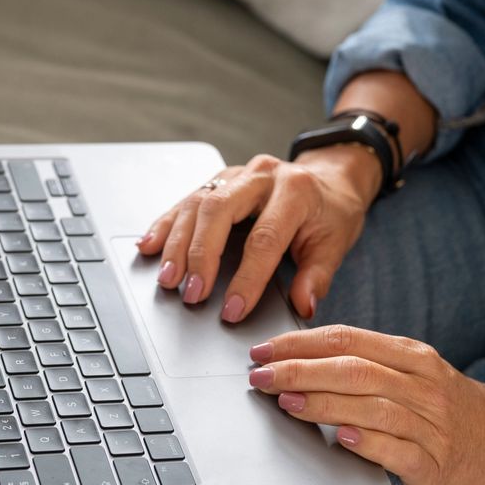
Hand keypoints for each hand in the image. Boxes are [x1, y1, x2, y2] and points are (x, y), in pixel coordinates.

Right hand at [136, 146, 379, 321]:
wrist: (329, 177)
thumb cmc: (331, 213)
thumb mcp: (335, 244)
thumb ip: (317, 276)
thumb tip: (303, 306)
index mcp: (295, 190)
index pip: (263, 238)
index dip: (246, 278)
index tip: (233, 310)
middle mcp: (261, 176)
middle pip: (218, 211)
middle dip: (200, 256)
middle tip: (191, 294)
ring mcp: (236, 174)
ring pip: (196, 203)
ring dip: (177, 244)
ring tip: (167, 279)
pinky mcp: (218, 179)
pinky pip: (185, 200)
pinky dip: (165, 225)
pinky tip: (148, 246)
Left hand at [248, 325, 484, 484]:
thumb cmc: (440, 403)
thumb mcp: (409, 369)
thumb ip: (362, 360)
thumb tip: (295, 355)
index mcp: (411, 355)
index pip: (347, 340)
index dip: (299, 343)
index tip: (262, 349)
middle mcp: (422, 385)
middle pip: (353, 371)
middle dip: (299, 371)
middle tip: (260, 376)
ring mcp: (430, 424)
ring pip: (371, 407)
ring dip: (323, 404)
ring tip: (286, 403)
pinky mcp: (434, 462)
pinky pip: (396, 450)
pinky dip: (365, 442)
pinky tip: (337, 438)